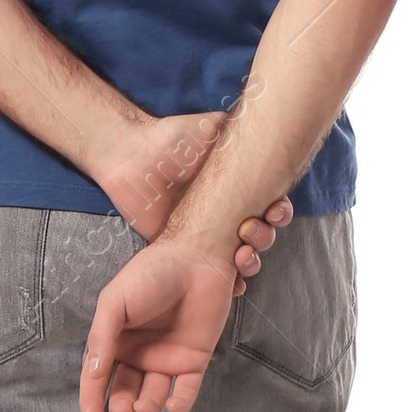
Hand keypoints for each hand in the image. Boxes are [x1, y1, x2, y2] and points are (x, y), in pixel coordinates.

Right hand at [79, 236, 239, 411]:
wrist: (196, 258)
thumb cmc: (151, 273)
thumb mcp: (115, 301)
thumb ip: (102, 337)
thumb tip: (93, 373)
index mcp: (116, 338)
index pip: (99, 372)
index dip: (92, 393)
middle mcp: (139, 352)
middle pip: (125, 388)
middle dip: (122, 402)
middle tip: (123, 407)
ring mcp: (167, 357)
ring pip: (154, 393)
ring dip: (148, 404)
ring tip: (144, 405)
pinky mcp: (194, 360)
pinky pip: (186, 389)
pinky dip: (180, 402)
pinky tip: (173, 404)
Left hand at [93, 108, 291, 290]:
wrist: (132, 154)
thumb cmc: (172, 138)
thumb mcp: (213, 128)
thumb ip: (240, 129)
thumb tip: (269, 127)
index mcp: (237, 188)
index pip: (270, 204)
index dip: (279, 211)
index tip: (275, 209)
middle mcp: (225, 212)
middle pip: (260, 234)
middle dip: (264, 237)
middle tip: (249, 229)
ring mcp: (205, 233)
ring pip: (241, 256)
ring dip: (250, 261)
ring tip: (241, 257)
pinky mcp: (181, 248)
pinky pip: (208, 271)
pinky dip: (228, 281)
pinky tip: (235, 284)